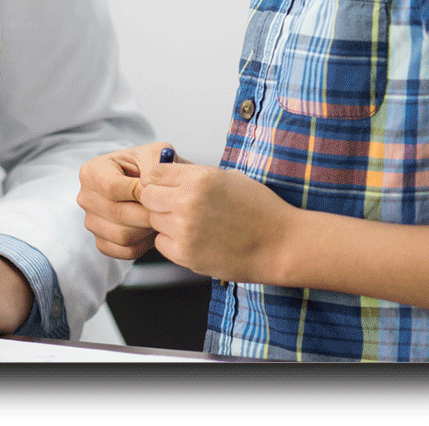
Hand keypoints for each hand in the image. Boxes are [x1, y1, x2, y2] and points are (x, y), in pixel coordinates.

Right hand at [77, 143, 176, 259]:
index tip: (156, 192)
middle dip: (146, 213)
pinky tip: (151, 231)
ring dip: (147, 230)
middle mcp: (86, 197)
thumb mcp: (155, 153)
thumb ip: (153, 163)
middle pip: (116, 213)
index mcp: (92, 171)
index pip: (111, 187)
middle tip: (165, 209)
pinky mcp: (101, 241)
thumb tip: (147, 184)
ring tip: (159, 218)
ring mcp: (91, 221)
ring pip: (122, 235)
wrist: (154, 187)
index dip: (138, 193)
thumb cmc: (152, 168)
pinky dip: (143, 245)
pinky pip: (124, 251)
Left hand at [136, 163, 298, 284]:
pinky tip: (195, 239)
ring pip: (153, 221)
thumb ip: (194, 175)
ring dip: (165, 221)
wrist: (281, 245)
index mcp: (199, 179)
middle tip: (174, 205)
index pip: (153, 173)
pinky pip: (161, 244)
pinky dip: (172, 242)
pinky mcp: (186, 255)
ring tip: (192, 223)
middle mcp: (187, 203)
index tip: (164, 185)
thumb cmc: (260, 209)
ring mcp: (184, 231)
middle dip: (157, 199)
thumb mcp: (228, 178)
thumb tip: (166, 172)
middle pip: (146, 197)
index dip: (157, 179)